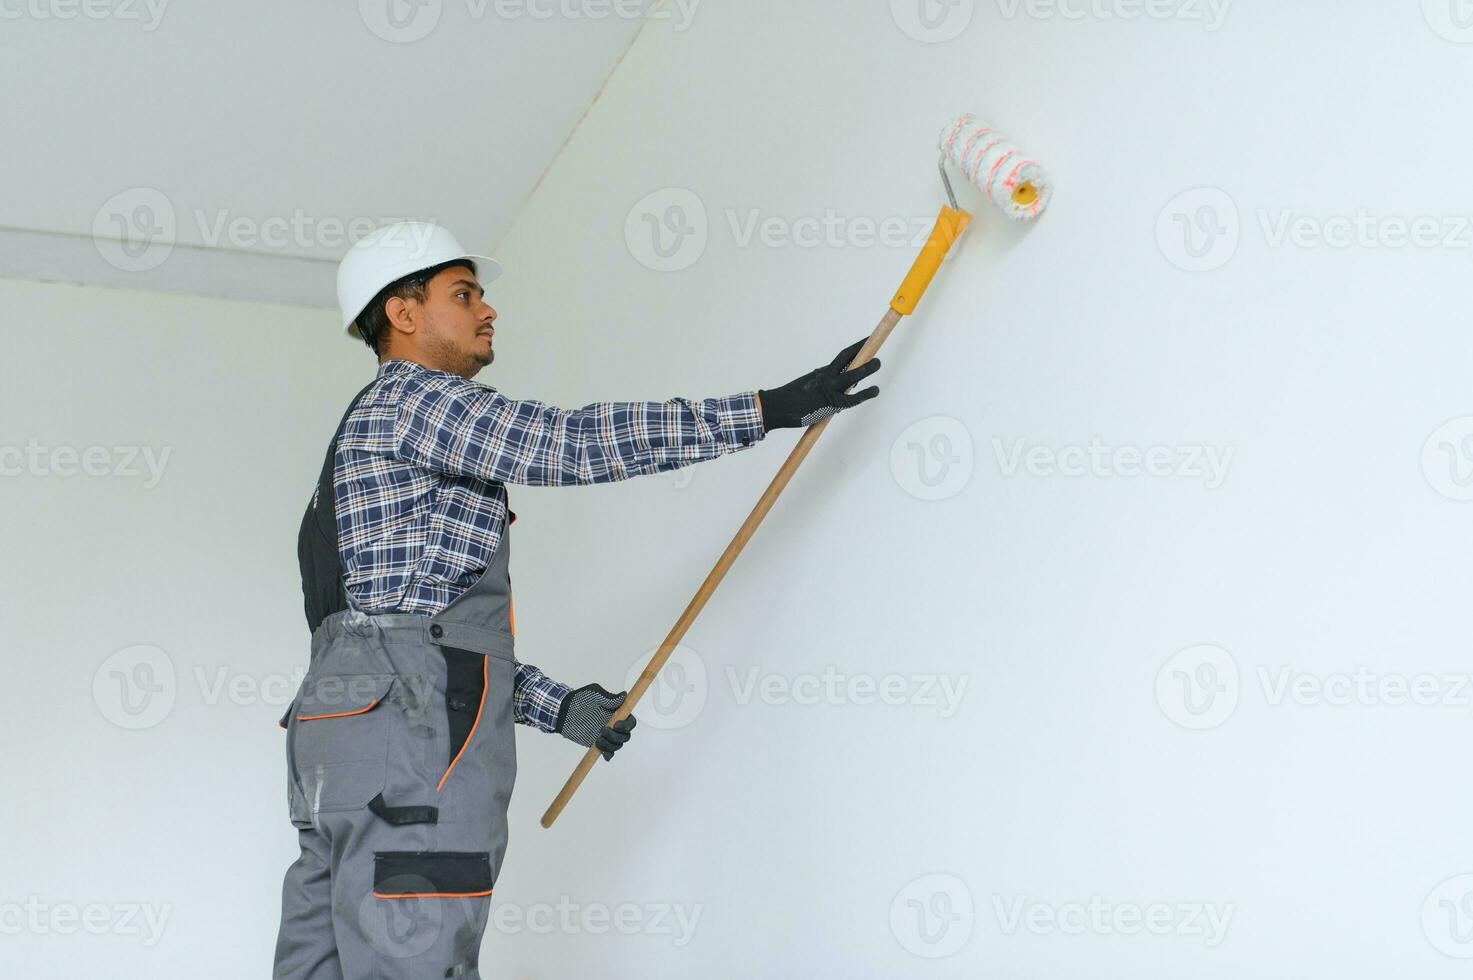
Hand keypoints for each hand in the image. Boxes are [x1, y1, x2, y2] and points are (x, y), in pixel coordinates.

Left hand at [556, 683, 637, 760]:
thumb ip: (609, 698)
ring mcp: (606, 735)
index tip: (616, 724)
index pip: (630, 721)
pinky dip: (608, 754)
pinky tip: (603, 752)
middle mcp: (614, 725)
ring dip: (610, 745)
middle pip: (625, 736)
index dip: (627, 725)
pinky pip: (608, 753)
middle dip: (616, 736)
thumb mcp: (594, 694)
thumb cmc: (579, 699)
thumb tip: (624, 696)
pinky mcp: (598, 744)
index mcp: (616, 713)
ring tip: (597, 739)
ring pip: (617, 745)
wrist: (564, 711)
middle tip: (602, 730)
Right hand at [756, 337, 880, 430]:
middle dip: (863, 351)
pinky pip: (853, 398)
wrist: (775, 407)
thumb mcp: (806, 390)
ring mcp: (828, 389)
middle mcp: (825, 377)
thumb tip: (838, 395)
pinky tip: (875, 390)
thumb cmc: (788, 402)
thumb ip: (822, 389)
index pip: (842, 357)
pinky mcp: (831, 404)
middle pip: (848, 359)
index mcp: (820, 373)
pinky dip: (865, 394)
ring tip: (878, 363)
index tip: (866, 342)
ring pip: (852, 374)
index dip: (855, 349)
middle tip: (875, 345)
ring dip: (867, 367)